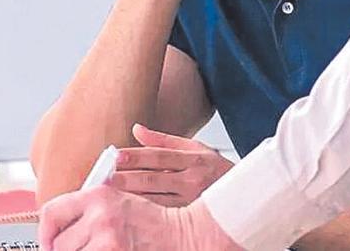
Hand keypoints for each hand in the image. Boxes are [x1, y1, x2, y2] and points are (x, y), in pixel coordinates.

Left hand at [38, 185, 241, 249]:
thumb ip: (89, 206)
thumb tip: (58, 224)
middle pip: (59, 242)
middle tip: (73, 250)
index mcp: (97, 195)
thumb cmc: (151, 220)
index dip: (44, 231)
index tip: (47, 241)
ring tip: (96, 249)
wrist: (184, 233)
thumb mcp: (118, 199)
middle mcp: (100, 215)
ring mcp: (108, 239)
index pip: (51, 211)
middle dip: (64, 250)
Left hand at [109, 124, 234, 206]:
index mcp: (193, 160)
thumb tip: (136, 129)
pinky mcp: (191, 220)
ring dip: (131, 199)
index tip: (115, 155)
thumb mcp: (195, 148)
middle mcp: (192, 181)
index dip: (136, 155)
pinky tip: (128, 213)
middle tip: (104, 178)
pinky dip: (144, 214)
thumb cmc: (218, 171)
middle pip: (153, 179)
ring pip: (155, 201)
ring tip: (108, 197)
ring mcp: (192, 203)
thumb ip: (163, 141)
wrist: (245, 198)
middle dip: (126, 179)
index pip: (158, 156)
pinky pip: (163, 217)